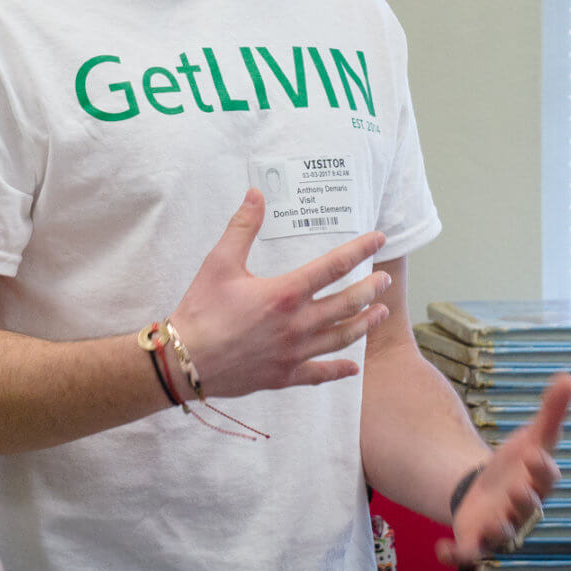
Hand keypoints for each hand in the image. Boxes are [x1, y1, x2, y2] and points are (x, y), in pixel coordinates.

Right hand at [165, 188, 390, 397]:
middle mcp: (297, 325)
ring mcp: (293, 353)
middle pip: (346, 304)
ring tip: (382, 312)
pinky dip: (339, 370)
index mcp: (285, 294)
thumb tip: (256, 194)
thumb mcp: (219, 262)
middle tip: (386, 279)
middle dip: (370, 289)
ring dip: (364, 323)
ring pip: (340, 338)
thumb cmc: (201, 310)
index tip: (378, 239)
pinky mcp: (284, 376)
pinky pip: (319, 374)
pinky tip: (353, 367)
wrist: (184, 362)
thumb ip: (242, 227)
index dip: (359, 250)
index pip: (333, 267)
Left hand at [436, 371, 570, 566]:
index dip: (544, 467)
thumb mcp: (532, 435)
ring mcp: (500, 526)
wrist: (491, 491)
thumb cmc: (518, 464)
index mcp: (538, 481)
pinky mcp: (476, 539)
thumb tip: (568, 376)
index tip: (536, 453)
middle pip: (528, 508)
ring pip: (504, 535)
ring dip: (500, 530)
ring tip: (494, 521)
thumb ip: (551, 410)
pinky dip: (456, 555)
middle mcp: (522, 508)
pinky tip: (440, 550)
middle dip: (525, 499)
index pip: (547, 477)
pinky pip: (468, 553)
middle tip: (518, 487)